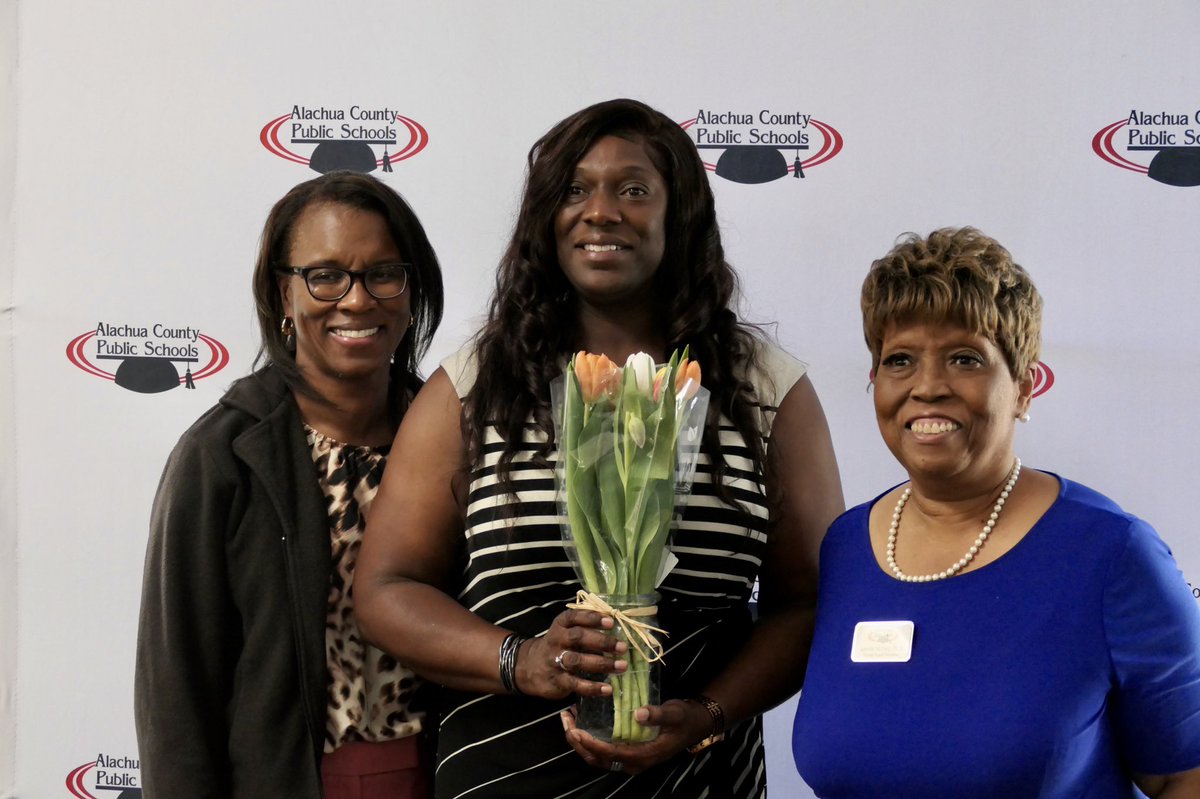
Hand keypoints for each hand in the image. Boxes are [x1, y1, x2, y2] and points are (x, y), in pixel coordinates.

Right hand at [515, 608, 627, 699]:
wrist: (529, 667)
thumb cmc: (558, 645)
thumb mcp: (565, 631)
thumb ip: (585, 626)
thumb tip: (616, 622)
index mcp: (560, 625)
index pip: (574, 617)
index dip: (592, 618)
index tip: (610, 622)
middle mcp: (556, 640)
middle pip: (578, 638)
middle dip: (602, 642)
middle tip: (622, 647)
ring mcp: (555, 661)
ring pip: (577, 661)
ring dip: (601, 664)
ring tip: (621, 666)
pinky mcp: (557, 681)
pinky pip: (575, 684)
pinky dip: (592, 687)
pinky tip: (608, 689)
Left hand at [560, 699, 712, 774]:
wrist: (694, 724)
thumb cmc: (684, 719)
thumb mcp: (674, 714)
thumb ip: (658, 715)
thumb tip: (639, 714)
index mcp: (644, 756)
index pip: (611, 754)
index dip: (592, 744)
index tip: (577, 732)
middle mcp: (634, 762)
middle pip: (599, 759)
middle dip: (579, 743)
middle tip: (566, 723)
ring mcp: (630, 758)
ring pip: (598, 757)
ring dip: (580, 742)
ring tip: (568, 720)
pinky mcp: (627, 751)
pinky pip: (603, 750)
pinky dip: (589, 739)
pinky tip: (582, 722)